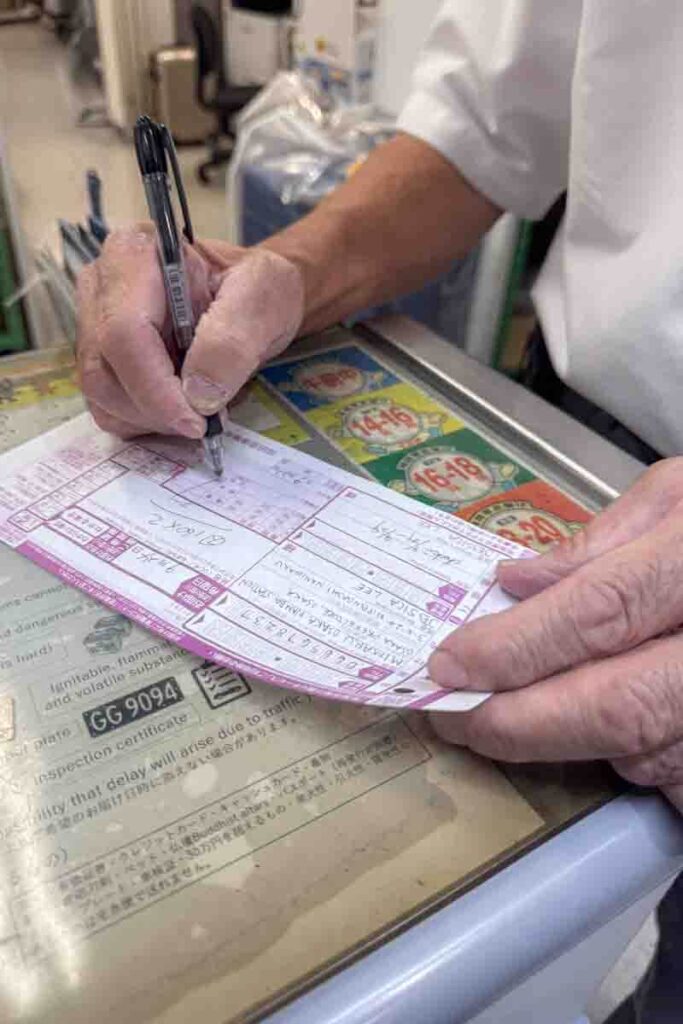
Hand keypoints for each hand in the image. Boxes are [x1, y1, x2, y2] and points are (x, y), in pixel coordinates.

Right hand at [77, 224, 303, 438]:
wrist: (254, 298)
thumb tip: (198, 393)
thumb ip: (231, 339)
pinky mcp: (100, 358)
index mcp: (134, 254)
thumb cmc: (256, 288)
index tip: (196, 419)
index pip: (124, 332)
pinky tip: (179, 408)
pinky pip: (107, 407)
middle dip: (156, 409)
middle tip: (204, 419)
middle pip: (103, 369)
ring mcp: (94, 324)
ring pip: (100, 393)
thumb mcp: (262, 298)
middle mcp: (101, 286)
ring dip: (151, 419)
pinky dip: (144, 422)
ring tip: (197, 408)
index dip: (155, 387)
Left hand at [428, 459, 682, 813]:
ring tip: (519, 714)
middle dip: (520, 722)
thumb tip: (512, 582)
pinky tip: (604, 730)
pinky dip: (631, 760)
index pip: (599, 610)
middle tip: (457, 717)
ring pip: (645, 753)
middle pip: (616, 705)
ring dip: (569, 741)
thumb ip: (601, 540)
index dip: (516, 645)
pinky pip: (678, 778)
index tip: (449, 663)